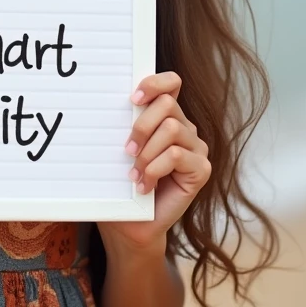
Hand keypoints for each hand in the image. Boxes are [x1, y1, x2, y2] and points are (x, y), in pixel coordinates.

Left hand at [98, 71, 211, 253]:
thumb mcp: (119, 148)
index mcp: (166, 116)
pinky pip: (177, 156)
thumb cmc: (121, 184)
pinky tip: (145, 185)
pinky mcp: (201, 170)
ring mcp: (196, 148)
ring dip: (147, 153)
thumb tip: (103, 101)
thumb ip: (123, 124)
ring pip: (171, 129)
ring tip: (135, 173)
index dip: (155, 82)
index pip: (172, 83)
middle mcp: (185, 128)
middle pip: (167, 105)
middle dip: (141, 126)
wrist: (129, 223)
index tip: (132, 98)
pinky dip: (155, 170)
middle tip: (127, 150)